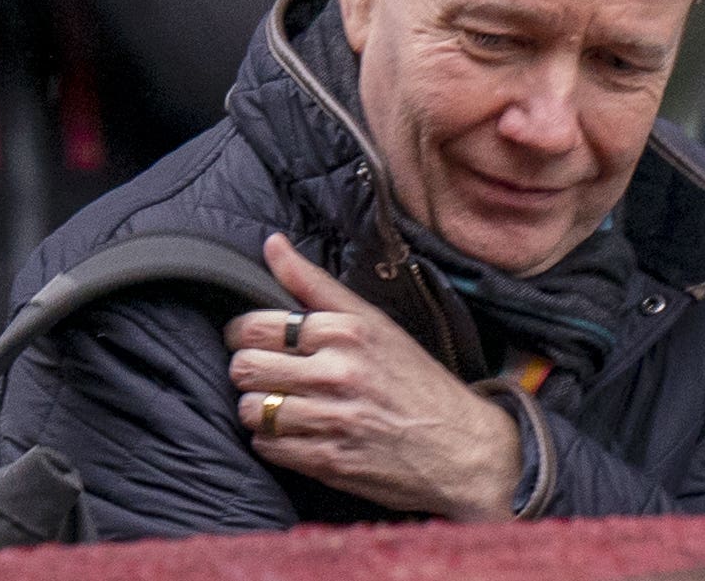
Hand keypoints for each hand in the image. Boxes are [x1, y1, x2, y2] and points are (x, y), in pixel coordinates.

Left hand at [222, 233, 522, 521]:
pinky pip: (267, 446)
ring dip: (259, 408)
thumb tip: (272, 243)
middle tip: (266, 372)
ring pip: (251, 409)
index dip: (244, 333)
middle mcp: (336, 373)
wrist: (461, 446)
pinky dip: (273, 440)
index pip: (256, 327)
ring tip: (280, 403)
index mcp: (345, 331)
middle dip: (248, 370)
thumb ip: (314, 284)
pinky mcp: (329, 461)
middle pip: (246, 367)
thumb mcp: (372, 321)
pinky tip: (295, 431)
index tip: (254, 339)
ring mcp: (332, 420)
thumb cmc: (413, 378)